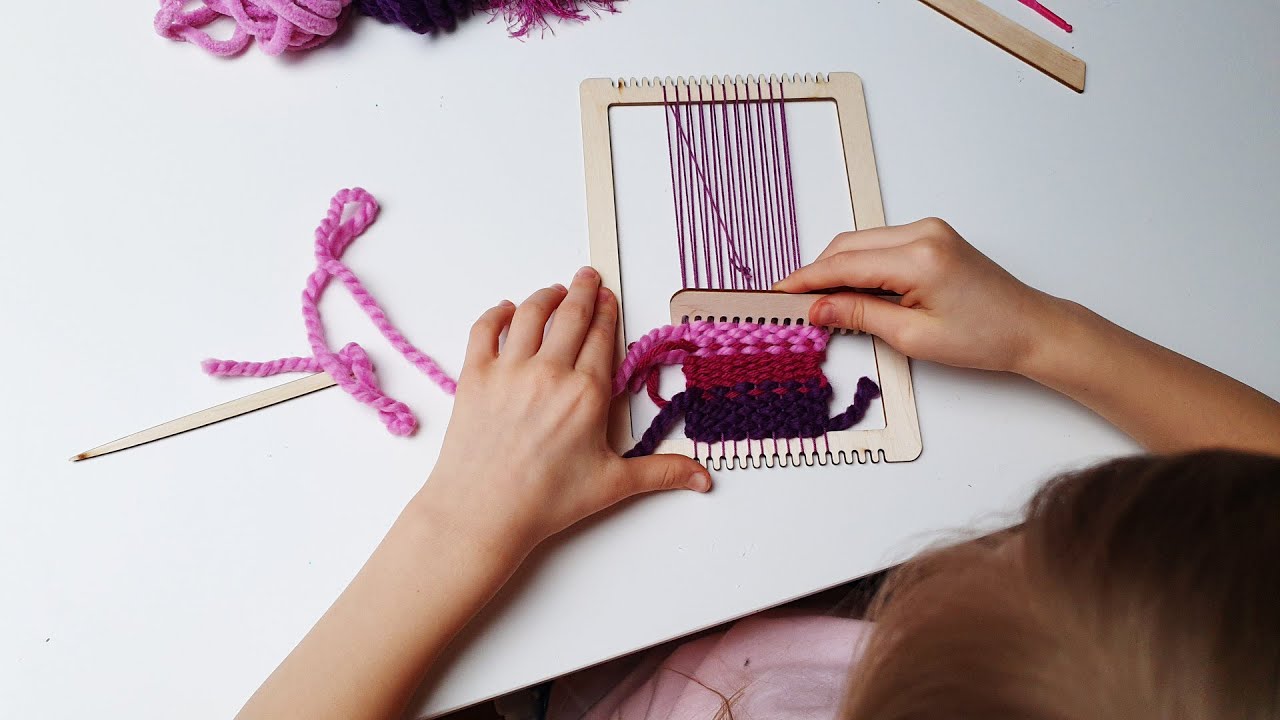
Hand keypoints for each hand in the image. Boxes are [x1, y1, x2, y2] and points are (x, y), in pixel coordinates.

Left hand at [415, 267, 710, 563]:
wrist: (482, 514)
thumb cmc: (545, 501)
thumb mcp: (611, 485)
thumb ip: (660, 471)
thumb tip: (702, 478)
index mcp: (587, 394)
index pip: (603, 337)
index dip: (607, 312)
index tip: (609, 297)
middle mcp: (550, 373)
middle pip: (571, 315)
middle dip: (583, 290)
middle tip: (588, 276)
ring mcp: (509, 371)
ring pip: (530, 314)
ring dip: (546, 296)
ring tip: (555, 291)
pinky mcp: (475, 377)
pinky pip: (485, 329)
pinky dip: (497, 314)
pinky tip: (507, 311)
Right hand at [775, 218, 1060, 374]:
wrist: (1030, 328)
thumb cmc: (985, 336)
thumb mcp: (913, 337)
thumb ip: (859, 315)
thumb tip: (817, 307)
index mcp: (918, 257)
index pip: (843, 264)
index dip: (806, 280)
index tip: (779, 293)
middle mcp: (922, 233)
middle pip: (847, 246)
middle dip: (817, 273)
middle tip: (794, 302)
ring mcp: (928, 230)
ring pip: (861, 243)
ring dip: (837, 268)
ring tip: (820, 300)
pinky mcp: (932, 236)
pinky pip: (880, 244)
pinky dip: (859, 264)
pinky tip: (851, 289)